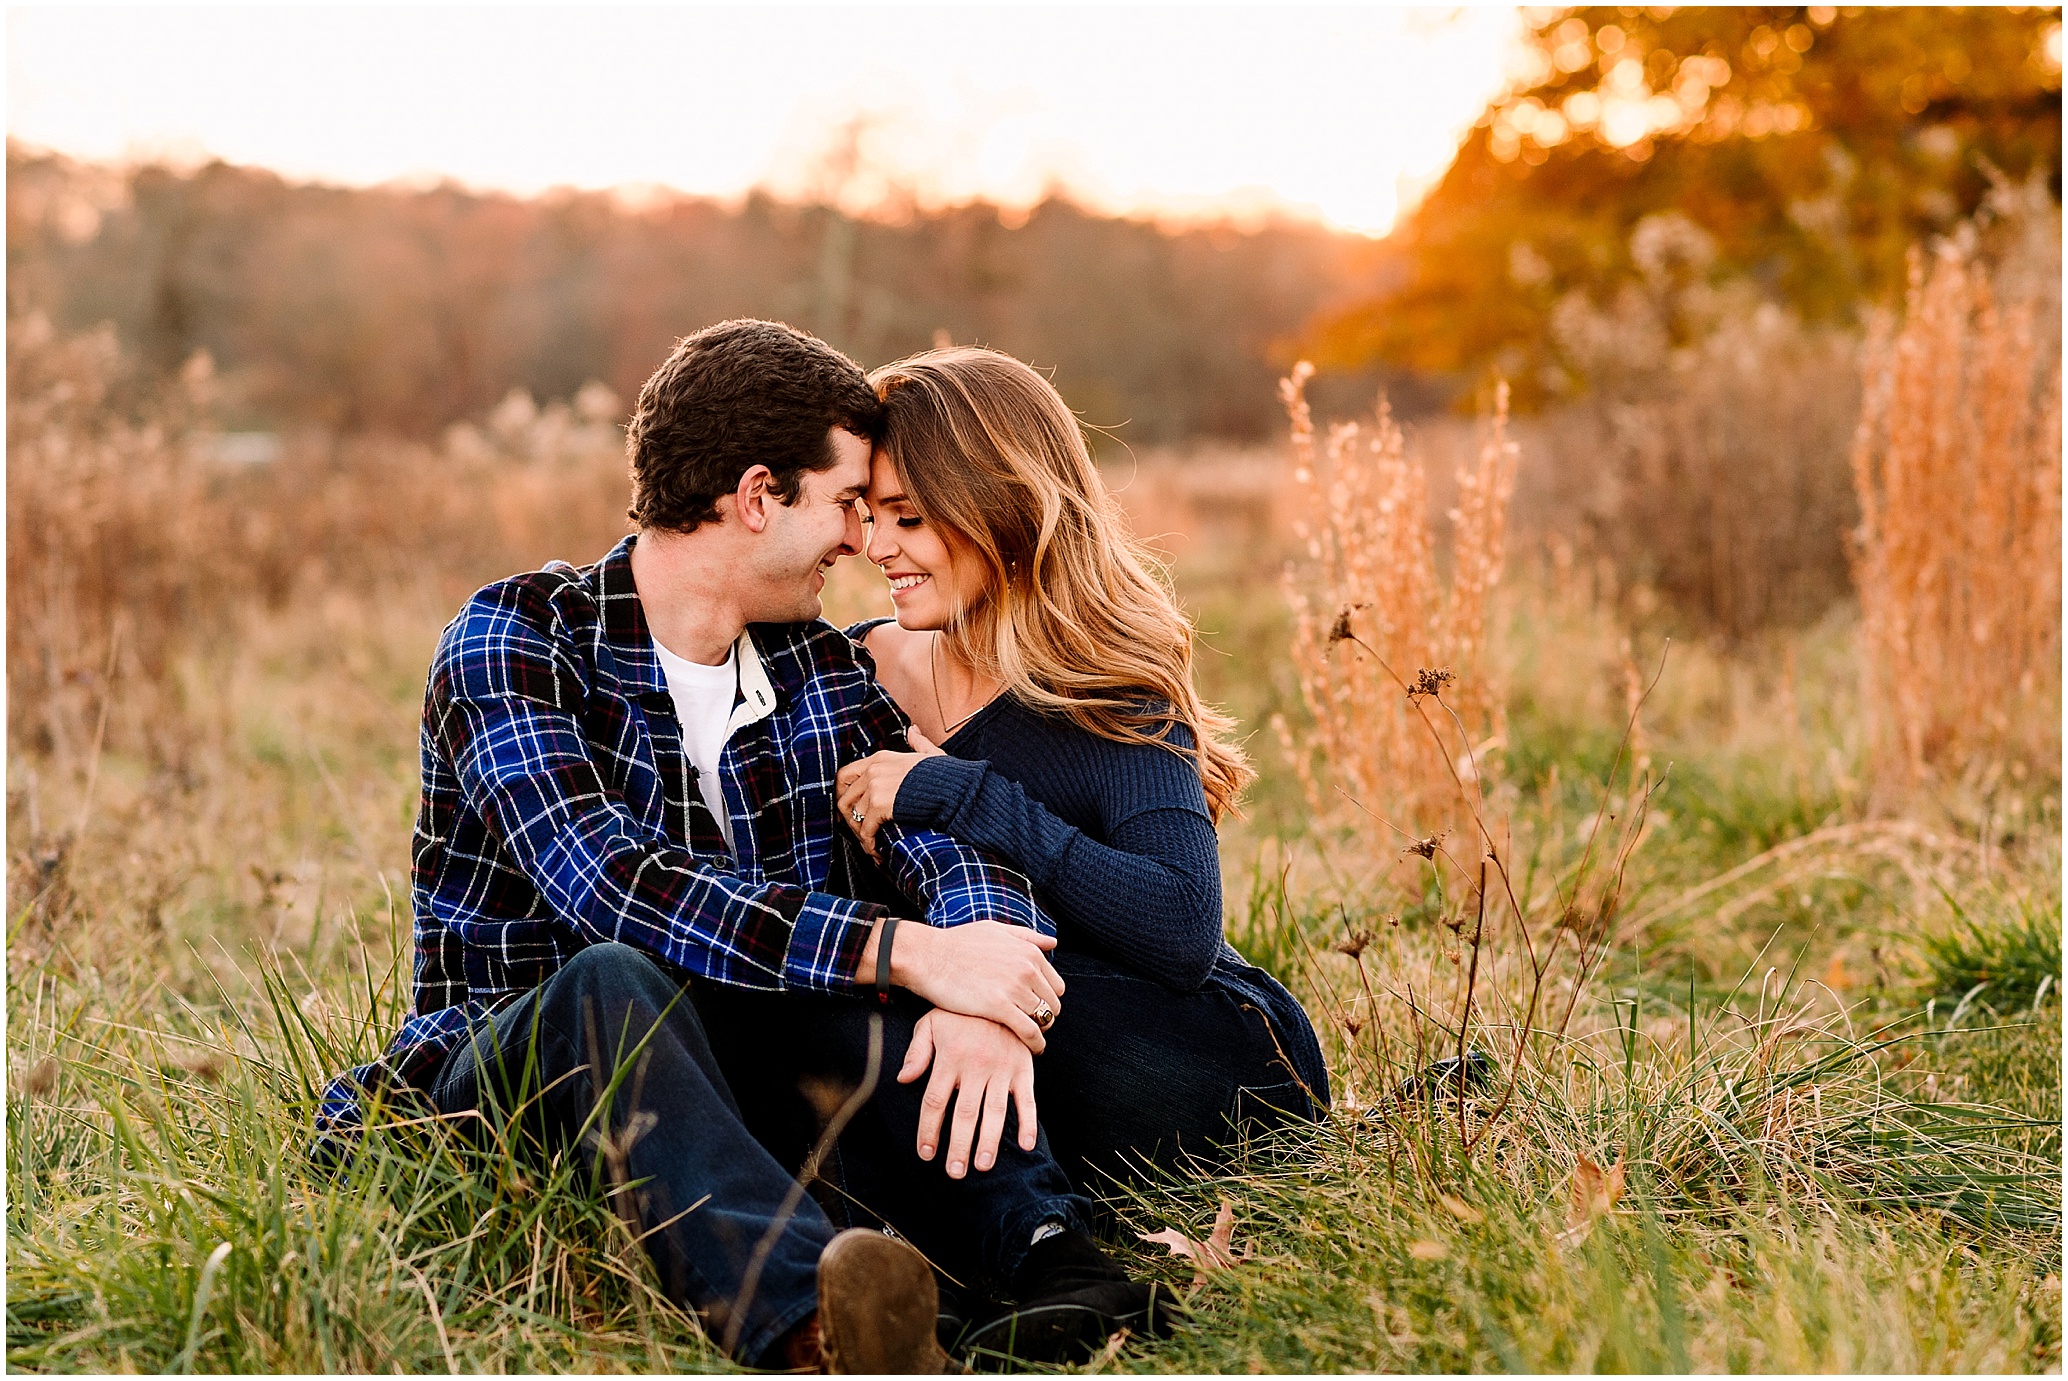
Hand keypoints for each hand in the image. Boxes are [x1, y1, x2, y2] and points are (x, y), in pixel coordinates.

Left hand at [836, 727, 944, 859]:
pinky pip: (866, 829)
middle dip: (850, 820)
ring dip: (861, 835)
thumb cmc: (947, 775)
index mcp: (880, 757)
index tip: (849, 811)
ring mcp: (875, 786)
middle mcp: (873, 769)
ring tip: (871, 846)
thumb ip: (918, 743)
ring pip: (854, 817)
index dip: (844, 795)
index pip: (845, 775)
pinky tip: (878, 852)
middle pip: (845, 798)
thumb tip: (913, 730)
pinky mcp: (879, 803)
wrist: (955, 788)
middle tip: (861, 834)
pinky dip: (870, 844)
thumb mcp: (930, 754)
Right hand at [885, 920, 1064, 1052]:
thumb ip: (1027, 937)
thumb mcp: (996, 930)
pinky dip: (1035, 1044)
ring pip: (1044, 1019)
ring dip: (1040, 1031)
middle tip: (1031, 1026)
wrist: (928, 956)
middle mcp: (1027, 968)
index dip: (1047, 1000)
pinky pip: (1030, 1032)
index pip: (1056, 985)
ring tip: (1028, 1038)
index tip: (1035, 1009)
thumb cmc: (957, 943)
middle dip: (1045, 1017)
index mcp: (1029, 952)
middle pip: (1053, 1004)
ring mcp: (1015, 987)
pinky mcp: (999, 1007)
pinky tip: (1031, 1049)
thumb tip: (1052, 942)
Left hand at [898, 1009, 1038, 1176]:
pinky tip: (1026, 1145)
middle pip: (964, 1113)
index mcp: (950, 1057)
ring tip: (983, 1166)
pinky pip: (1027, 1098)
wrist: (998, 988)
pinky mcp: (1023, 1067)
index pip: (935, 1101)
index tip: (926, 1154)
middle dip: (959, 1145)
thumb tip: (903, 1079)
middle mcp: (975, 1065)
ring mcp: (1002, 1068)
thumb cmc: (960, 1012)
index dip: (929, 1129)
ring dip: (989, 1141)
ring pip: (994, 1111)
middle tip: (954, 1172)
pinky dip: (1029, 1122)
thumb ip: (917, 1051)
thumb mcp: (931, 1023)